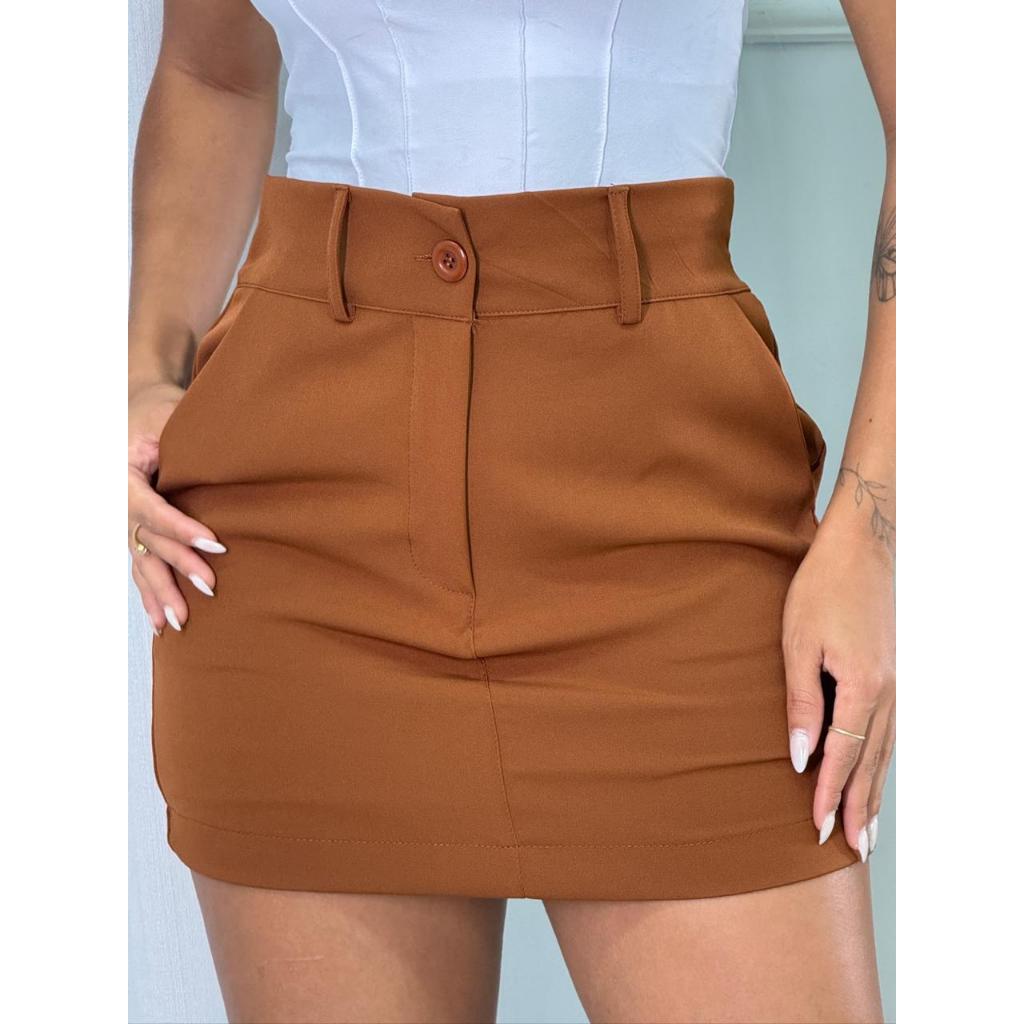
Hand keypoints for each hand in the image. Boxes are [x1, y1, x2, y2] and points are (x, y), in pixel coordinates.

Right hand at [128, 377, 225, 633]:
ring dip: (161, 592)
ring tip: (179, 621)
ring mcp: (125, 520)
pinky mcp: (136, 531)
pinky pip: (141, 566)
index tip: (214, 543)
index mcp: (123, 473)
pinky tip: (158, 623)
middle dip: (179, 566)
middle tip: (210, 586)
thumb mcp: (169, 417)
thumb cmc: (160, 411)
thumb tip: (226, 459)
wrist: (138, 408)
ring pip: (143, 561)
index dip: (181, 528)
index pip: (151, 508)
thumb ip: (186, 443)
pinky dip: (149, 595)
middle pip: (149, 541)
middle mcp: (119, 501)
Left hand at [782, 520, 894, 860]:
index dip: (829, 792)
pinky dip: (881, 762)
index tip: (817, 826)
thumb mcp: (797, 643)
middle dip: (859, 807)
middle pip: (872, 763)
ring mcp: (897, 684)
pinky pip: (890, 731)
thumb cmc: (821, 589)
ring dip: (875, 792)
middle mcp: (888, 692)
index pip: (843, 754)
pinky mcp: (893, 674)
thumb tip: (801, 756)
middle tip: (850, 848)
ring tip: (868, 830)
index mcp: (862, 685)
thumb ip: (800, 702)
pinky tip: (875, 776)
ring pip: (885, 751)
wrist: (862, 549)